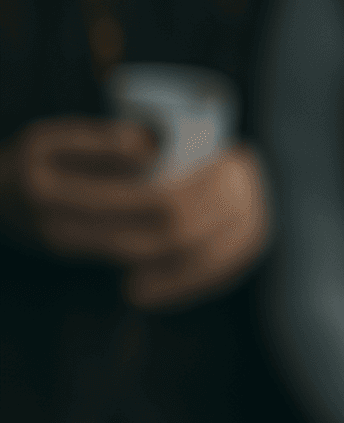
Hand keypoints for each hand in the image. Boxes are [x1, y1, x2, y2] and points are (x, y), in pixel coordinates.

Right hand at [0, 119, 270, 307]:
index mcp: (55, 194)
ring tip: (240, 198)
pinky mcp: (102, 274)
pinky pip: (163, 285)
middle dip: (216, 205)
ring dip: (216, 233)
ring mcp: (84, 261)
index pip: (151, 199)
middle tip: (241, 170)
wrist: (0, 208)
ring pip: (169, 263)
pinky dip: (199, 267)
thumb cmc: (32, 165)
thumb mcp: (49, 138)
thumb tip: (152, 148)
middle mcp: (68, 234)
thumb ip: (99, 141)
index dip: (201, 182)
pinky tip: (219, 239)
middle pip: (168, 234)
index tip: (227, 154)